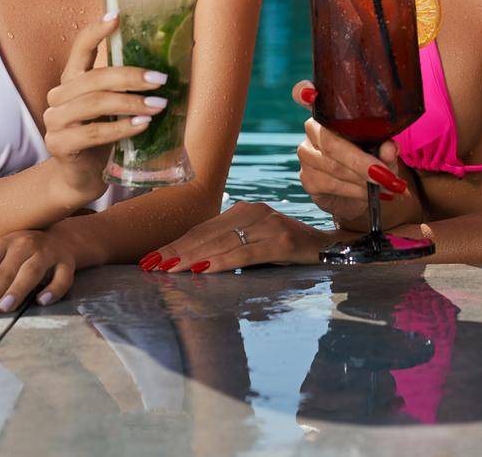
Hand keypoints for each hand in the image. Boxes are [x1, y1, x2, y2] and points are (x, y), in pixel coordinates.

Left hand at [0, 229, 75, 314]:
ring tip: (5, 308)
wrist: (58, 239)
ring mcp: (47, 252)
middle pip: (8, 268)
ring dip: (18, 289)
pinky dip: (54, 289)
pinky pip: (63, 276)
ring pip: (32, 270)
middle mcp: (25, 244)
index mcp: (2, 242)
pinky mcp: (66, 262)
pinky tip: (42, 300)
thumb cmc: (14, 253)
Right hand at [42, 15, 172, 204]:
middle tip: (160, 79)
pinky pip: (92, 133)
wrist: (83, 177)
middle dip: (131, 76)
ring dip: (130, 102)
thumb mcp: (114, 108)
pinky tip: (142, 125)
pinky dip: (121, 127)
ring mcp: (55, 120)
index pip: (80, 48)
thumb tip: (162, 69)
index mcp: (73, 80)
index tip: (117, 16)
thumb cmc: (104, 136)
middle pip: (95, 78)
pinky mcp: (59, 144)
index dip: (96, 31)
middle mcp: (59, 95)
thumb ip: (124, 88)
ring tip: (158, 105)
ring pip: (93, 103)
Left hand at [141, 201, 333, 272]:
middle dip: (175, 252)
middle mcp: (255, 212)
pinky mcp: (281, 241)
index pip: (202, 229)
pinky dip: (221, 262)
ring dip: (191, 258)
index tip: (151, 258)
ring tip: (167, 269)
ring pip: (221, 243)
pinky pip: (245, 254)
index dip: (176, 244)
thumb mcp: (257, 243)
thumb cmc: (289, 251)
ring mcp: (269, 225)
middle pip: (207, 235)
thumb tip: (190, 262)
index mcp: (245, 211)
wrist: (332, 248)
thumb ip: (230, 245)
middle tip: (149, 266)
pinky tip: (202, 270)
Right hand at [291, 81, 421, 228]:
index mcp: (330, 112)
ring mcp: (306, 154)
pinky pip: (330, 183)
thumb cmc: (373, 163)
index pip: (305, 94)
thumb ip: (387, 148)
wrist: (361, 196)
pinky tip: (368, 193)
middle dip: (360, 161)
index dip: (303, 92)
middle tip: (384, 174)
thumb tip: (388, 148)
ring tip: (385, 185)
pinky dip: (354, 190)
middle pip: (330, 141)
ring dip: (361, 178)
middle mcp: (313, 129)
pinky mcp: (307, 178)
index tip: (310, 93)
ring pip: (332, 165)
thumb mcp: (386, 153)